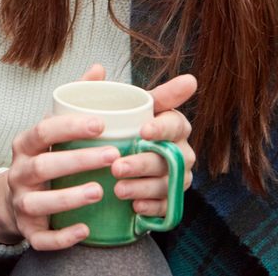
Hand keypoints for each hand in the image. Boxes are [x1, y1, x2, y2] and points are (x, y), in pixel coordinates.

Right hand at [0, 63, 116, 249]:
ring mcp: (21, 202)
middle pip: (44, 165)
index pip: (43, 130)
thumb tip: (99, 68)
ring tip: (100, 191)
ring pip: (40, 203)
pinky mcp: (28, 230)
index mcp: (25, 144)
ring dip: (69, 198)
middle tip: (113, 155)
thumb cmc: (44, 156)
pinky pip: (42, 237)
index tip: (101, 123)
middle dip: (78, 160)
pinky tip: (85, 229)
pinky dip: (62, 235)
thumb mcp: (53, 128)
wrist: (15, 200)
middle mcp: (19, 172)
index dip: (70, 127)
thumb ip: (75, 100)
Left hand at [112, 74, 196, 216]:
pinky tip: (134, 206)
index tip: (144, 130)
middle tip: (117, 166)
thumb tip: (97, 68)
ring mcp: (178, 177)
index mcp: (169, 123)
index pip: (175, 122)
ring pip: (168, 183)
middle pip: (171, 156)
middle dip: (144, 162)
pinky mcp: (171, 202)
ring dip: (144, 186)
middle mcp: (180, 150)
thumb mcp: (104, 111)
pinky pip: (169, 207)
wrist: (105, 169)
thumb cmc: (112, 133)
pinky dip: (152, 207)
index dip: (163, 126)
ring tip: (118, 189)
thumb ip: (99, 90)